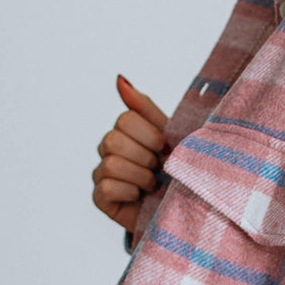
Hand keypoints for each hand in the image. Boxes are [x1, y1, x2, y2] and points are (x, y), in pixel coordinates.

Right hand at [92, 74, 168, 233]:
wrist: (185, 206)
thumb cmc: (177, 169)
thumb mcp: (168, 134)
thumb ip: (144, 107)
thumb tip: (119, 78)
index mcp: (125, 130)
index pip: (125, 119)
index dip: (150, 135)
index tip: (165, 148)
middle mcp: (108, 149)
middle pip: (114, 139)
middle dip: (145, 156)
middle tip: (158, 168)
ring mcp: (101, 172)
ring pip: (110, 163)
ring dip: (141, 176)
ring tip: (153, 184)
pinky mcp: (99, 197)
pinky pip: (106, 186)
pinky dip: (130, 192)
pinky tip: (140, 197)